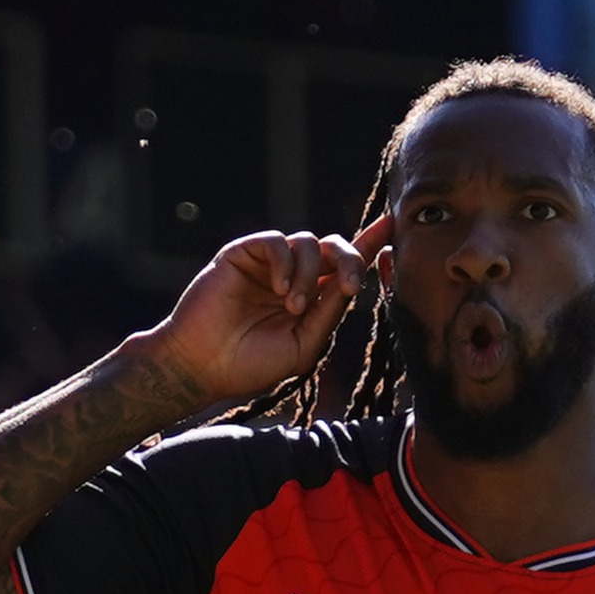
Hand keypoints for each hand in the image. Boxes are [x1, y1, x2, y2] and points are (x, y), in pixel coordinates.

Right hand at [135, 222, 385, 408]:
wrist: (201, 366)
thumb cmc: (250, 365)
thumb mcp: (303, 345)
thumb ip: (328, 312)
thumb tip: (351, 280)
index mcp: (311, 299)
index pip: (344, 265)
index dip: (369, 245)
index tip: (392, 227)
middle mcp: (293, 275)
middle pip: (333, 246)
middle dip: (349, 258)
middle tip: (347, 284)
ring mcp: (268, 263)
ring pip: (307, 243)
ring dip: (308, 275)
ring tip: (291, 307)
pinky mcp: (244, 253)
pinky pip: (276, 241)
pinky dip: (285, 263)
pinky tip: (278, 290)